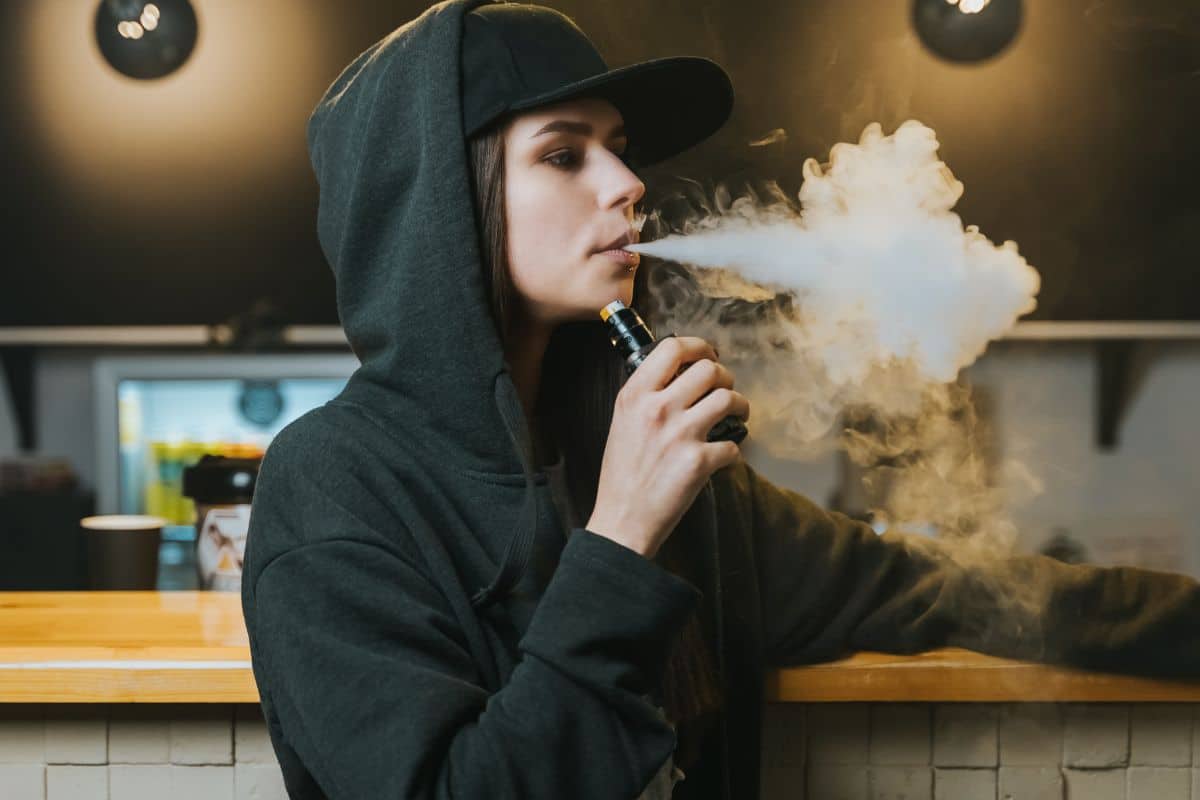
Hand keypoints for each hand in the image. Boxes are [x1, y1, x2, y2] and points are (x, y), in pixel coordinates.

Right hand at [587, 336, 749, 557]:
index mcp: (635, 395)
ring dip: (740, 406)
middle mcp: (657, 408)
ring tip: (738, 415)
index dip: (700, 347)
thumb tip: (679, 376)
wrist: (622, 519)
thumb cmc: (622, 474)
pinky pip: (733, 444)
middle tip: (725, 390)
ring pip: (728, 399)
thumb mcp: (622, 422)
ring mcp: (680, 434)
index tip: (709, 356)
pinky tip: (723, 456)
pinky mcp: (699, 461)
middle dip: (725, 378)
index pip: (673, 349)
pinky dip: (733, 450)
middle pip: (709, 370)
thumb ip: (646, 396)